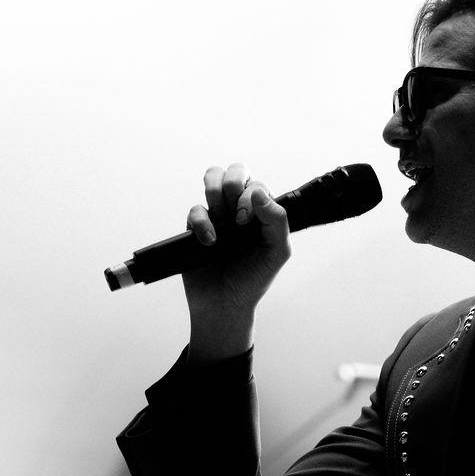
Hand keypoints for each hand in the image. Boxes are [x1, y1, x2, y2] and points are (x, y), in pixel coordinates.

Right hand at [184, 162, 291, 361]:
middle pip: (235, 171)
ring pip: (213, 178)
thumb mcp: (277, 251)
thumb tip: (259, 193)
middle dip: (233, 182)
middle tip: (234, 211)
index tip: (246, 222)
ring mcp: (218, 216)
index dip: (250, 194)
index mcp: (262, 212)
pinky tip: (210, 242)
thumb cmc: (254, 278)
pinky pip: (195, 209)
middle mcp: (240, 209)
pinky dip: (202, 223)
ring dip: (215, 191)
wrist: (226, 304)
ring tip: (222, 217)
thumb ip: (277, 220)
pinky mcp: (196, 227)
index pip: (257, 184)